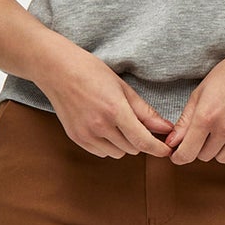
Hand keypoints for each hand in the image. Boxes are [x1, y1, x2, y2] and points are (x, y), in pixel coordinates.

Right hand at [43, 52, 175, 156]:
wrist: (57, 70)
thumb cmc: (91, 72)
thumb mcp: (123, 87)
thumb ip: (145, 112)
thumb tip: (166, 128)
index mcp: (115, 110)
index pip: (142, 140)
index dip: (158, 149)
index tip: (167, 150)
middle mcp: (100, 126)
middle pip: (132, 149)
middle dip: (139, 140)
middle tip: (136, 123)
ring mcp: (86, 134)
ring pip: (117, 153)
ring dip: (123, 144)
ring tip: (117, 123)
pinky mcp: (76, 138)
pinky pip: (101, 153)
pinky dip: (108, 145)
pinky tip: (103, 127)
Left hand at [162, 45, 224, 164]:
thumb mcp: (200, 93)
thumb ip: (185, 121)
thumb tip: (172, 143)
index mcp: (205, 117)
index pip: (187, 153)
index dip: (179, 157)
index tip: (177, 155)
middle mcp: (224, 129)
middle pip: (204, 156)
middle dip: (199, 147)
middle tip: (202, 131)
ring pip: (222, 158)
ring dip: (216, 149)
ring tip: (219, 130)